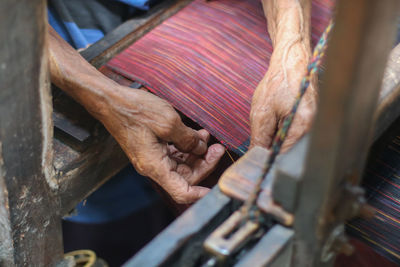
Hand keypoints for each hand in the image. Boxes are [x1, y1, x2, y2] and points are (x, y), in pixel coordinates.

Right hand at [100, 88, 224, 203]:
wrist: (111, 102)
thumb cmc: (135, 111)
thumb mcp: (169, 123)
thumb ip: (189, 139)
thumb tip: (201, 148)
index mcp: (155, 167)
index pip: (181, 192)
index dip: (200, 194)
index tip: (217, 189)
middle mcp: (153, 167)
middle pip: (186, 176)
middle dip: (204, 163)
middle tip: (218, 148)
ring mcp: (152, 158)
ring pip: (182, 164)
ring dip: (197, 153)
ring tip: (208, 138)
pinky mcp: (152, 149)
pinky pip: (174, 153)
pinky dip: (186, 146)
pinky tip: (196, 134)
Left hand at [250, 42, 316, 151]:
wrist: (292, 60)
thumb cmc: (278, 82)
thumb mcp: (262, 113)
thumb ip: (259, 139)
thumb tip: (256, 158)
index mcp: (304, 127)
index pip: (285, 155)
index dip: (268, 157)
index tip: (256, 157)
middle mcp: (314, 128)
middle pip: (289, 150)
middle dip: (272, 146)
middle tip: (263, 131)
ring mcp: (315, 123)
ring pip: (290, 141)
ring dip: (277, 136)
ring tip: (272, 117)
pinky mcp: (311, 118)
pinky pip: (294, 132)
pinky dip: (283, 128)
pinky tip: (278, 115)